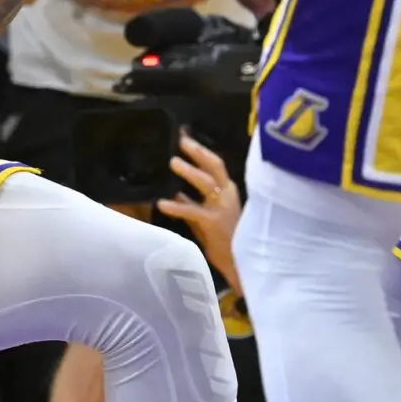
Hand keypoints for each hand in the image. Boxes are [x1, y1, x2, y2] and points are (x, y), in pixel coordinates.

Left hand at [156, 133, 240, 293]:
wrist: (239, 264)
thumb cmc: (225, 240)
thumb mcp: (207, 216)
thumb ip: (193, 202)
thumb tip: (174, 191)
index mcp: (227, 192)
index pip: (215, 165)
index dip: (200, 150)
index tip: (184, 136)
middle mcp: (228, 195)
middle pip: (215, 166)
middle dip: (198, 152)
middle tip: (181, 141)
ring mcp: (222, 208)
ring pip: (207, 182)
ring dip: (190, 171)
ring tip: (173, 162)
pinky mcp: (214, 223)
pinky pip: (192, 210)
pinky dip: (176, 206)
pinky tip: (162, 203)